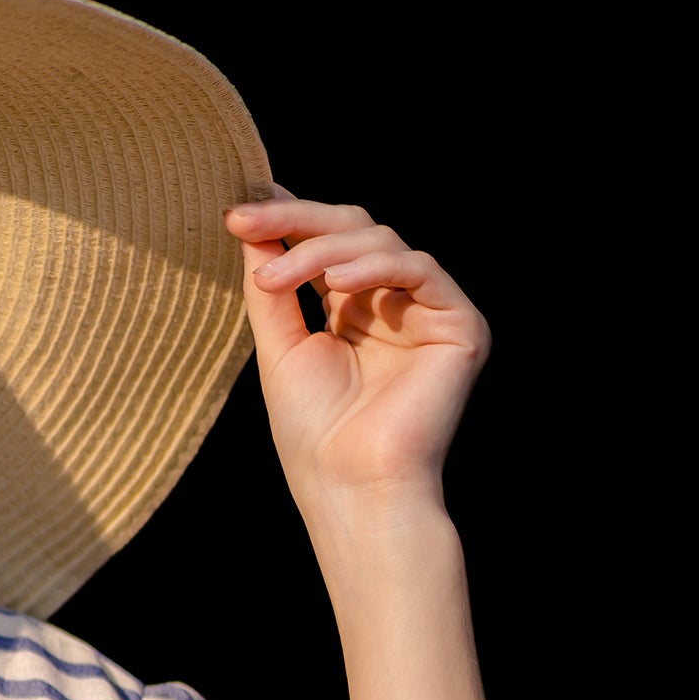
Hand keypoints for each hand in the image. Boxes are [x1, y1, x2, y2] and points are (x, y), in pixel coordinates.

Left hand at [225, 190, 488, 532]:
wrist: (353, 488)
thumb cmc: (315, 434)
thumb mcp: (281, 346)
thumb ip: (272, 286)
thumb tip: (251, 226)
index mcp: (354, 310)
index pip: (326, 245)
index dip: (288, 219)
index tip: (237, 211)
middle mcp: (394, 304)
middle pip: (353, 229)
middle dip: (296, 221)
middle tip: (244, 220)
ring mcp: (428, 312)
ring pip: (380, 240)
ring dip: (321, 251)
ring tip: (275, 278)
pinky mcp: (461, 324)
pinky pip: (419, 268)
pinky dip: (373, 266)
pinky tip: (334, 281)